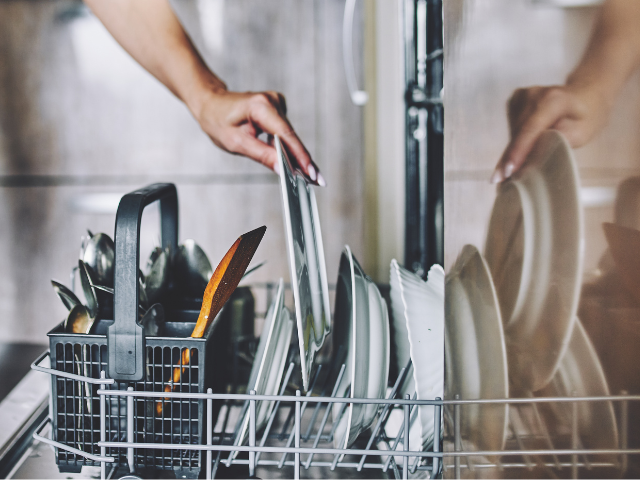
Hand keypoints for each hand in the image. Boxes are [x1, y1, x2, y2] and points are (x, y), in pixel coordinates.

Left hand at [194, 88, 324, 185]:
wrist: (211, 104)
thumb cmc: (218, 121)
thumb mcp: (236, 143)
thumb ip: (262, 155)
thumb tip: (283, 168)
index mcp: (260, 106)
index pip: (286, 134)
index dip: (301, 156)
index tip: (312, 173)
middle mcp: (272, 101)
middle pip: (291, 136)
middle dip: (302, 160)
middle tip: (317, 181)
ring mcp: (276, 103)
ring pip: (290, 135)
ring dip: (295, 155)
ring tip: (306, 175)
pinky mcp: (277, 108)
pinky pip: (285, 132)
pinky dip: (287, 146)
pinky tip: (292, 161)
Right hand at [491, 84, 609, 182]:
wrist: (585, 94)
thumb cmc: (587, 116)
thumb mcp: (582, 133)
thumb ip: (559, 141)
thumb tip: (534, 155)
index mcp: (554, 100)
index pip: (530, 129)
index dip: (518, 151)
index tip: (508, 171)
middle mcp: (535, 94)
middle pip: (518, 132)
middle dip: (511, 157)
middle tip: (502, 181)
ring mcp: (523, 94)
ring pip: (512, 131)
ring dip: (512, 150)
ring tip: (512, 168)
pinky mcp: (516, 99)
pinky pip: (512, 126)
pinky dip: (516, 140)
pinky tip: (524, 145)